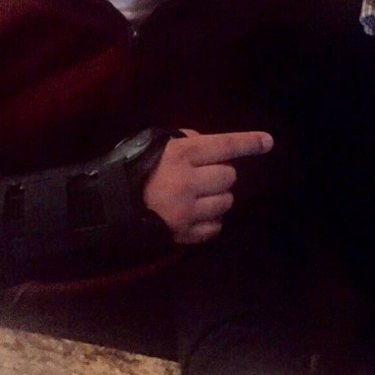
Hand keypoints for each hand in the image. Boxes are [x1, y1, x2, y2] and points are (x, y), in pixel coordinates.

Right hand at [142, 129, 272, 242]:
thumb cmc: (134, 170)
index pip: (225, 145)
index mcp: (181, 154)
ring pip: (226, 201)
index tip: (267, 142)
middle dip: (221, 174)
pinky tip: (194, 214)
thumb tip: (214, 147)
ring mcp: (188, 210)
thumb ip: (187, 141)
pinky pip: (216, 226)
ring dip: (217, 197)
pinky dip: (210, 220)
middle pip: (229, 176)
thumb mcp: (156, 144)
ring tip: (198, 196)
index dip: (248, 143)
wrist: (107, 207)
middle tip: (203, 176)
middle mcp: (188, 181)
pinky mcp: (185, 233)